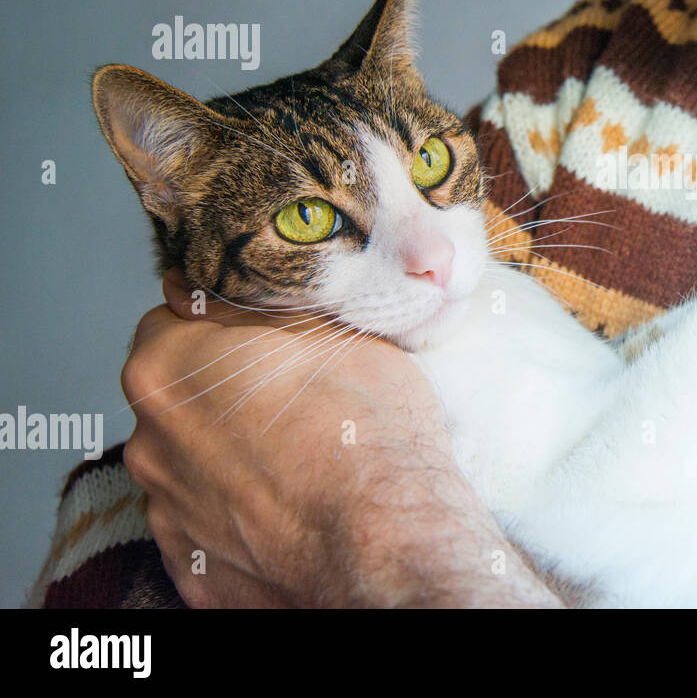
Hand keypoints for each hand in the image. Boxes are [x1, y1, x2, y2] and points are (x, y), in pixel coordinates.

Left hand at [119, 269, 560, 607]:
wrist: (385, 538)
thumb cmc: (362, 427)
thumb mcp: (330, 325)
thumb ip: (269, 305)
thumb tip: (247, 288)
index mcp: (167, 366)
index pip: (174, 319)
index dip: (226, 323)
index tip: (267, 336)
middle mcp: (149, 441)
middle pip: (180, 397)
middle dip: (224, 392)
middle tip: (294, 398)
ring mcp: (167, 512)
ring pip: (194, 465)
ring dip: (232, 457)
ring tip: (300, 460)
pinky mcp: (193, 570)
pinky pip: (211, 527)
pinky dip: (243, 516)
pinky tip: (293, 509)